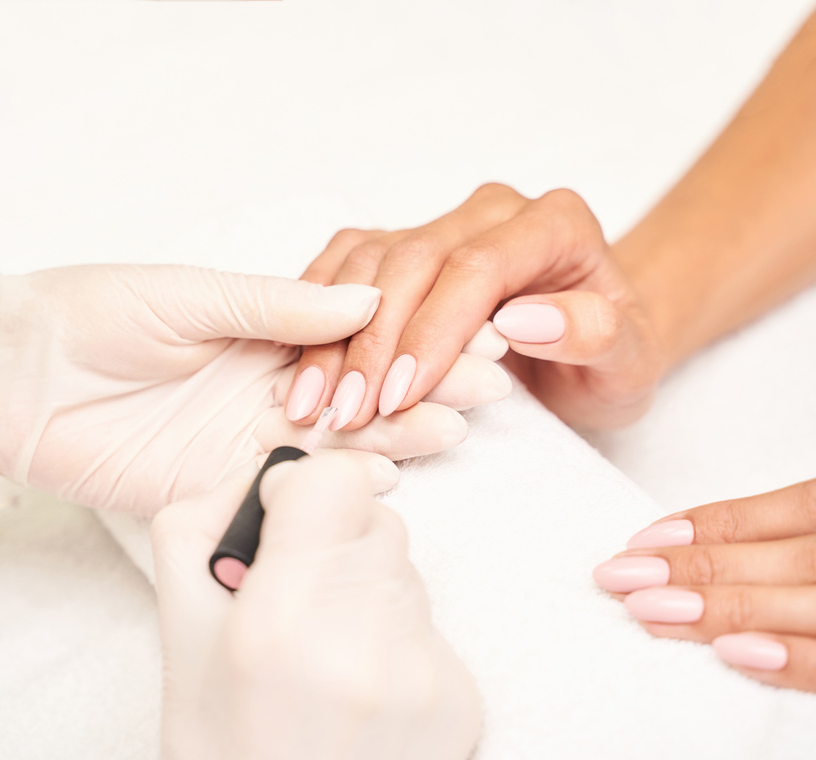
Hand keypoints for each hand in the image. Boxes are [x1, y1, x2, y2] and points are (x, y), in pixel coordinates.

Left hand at [0, 265, 509, 513]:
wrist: (2, 386)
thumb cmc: (79, 318)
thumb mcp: (181, 297)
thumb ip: (270, 306)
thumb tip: (362, 299)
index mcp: (253, 329)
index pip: (348, 333)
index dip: (407, 332)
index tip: (468, 326)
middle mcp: (258, 385)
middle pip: (356, 389)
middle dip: (419, 384)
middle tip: (485, 383)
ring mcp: (239, 440)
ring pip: (333, 441)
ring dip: (393, 436)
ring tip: (452, 426)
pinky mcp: (211, 488)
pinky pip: (286, 492)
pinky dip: (335, 486)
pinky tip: (389, 478)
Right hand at [152, 451, 481, 759]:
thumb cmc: (222, 739)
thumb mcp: (176, 626)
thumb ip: (207, 521)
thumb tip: (276, 472)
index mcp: (278, 621)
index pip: (335, 481)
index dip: (305, 487)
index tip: (285, 520)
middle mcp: (363, 643)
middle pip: (376, 519)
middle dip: (333, 543)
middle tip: (296, 602)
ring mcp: (423, 674)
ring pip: (404, 567)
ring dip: (365, 588)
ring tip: (327, 654)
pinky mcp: (462, 698)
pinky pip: (430, 620)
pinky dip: (396, 637)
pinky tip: (363, 687)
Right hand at [290, 183, 662, 429]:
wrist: (595, 344)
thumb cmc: (612, 357)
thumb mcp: (629, 362)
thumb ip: (593, 334)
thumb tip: (525, 320)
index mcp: (552, 225)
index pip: (475, 268)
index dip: (432, 331)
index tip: (399, 395)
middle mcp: (489, 213)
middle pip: (411, 260)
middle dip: (372, 341)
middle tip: (343, 410)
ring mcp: (441, 225)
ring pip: (368, 262)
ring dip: (333, 335)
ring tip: (312, 402)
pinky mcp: (402, 248)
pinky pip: (345, 266)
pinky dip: (317, 314)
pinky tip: (301, 365)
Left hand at [593, 479, 815, 691]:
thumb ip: (781, 538)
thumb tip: (680, 543)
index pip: (793, 508)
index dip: (716, 524)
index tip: (641, 539)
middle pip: (787, 560)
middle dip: (698, 568)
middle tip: (619, 576)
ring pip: (804, 606)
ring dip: (721, 608)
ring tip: (646, 611)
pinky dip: (787, 658)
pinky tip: (726, 653)